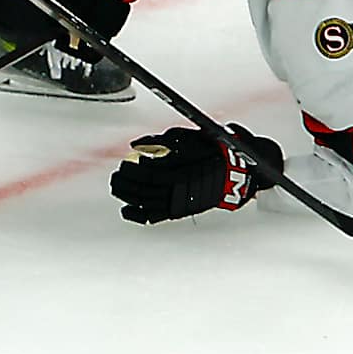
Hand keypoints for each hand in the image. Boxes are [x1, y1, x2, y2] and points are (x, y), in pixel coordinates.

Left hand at [108, 124, 282, 223]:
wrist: (236, 170)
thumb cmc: (211, 149)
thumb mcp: (186, 137)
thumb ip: (159, 140)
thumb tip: (135, 145)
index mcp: (182, 168)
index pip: (149, 172)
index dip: (132, 170)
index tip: (124, 163)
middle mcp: (181, 187)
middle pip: (145, 188)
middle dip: (126, 183)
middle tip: (116, 176)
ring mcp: (182, 200)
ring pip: (148, 202)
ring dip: (128, 196)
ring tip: (117, 189)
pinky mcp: (183, 209)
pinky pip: (157, 216)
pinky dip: (139, 215)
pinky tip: (127, 210)